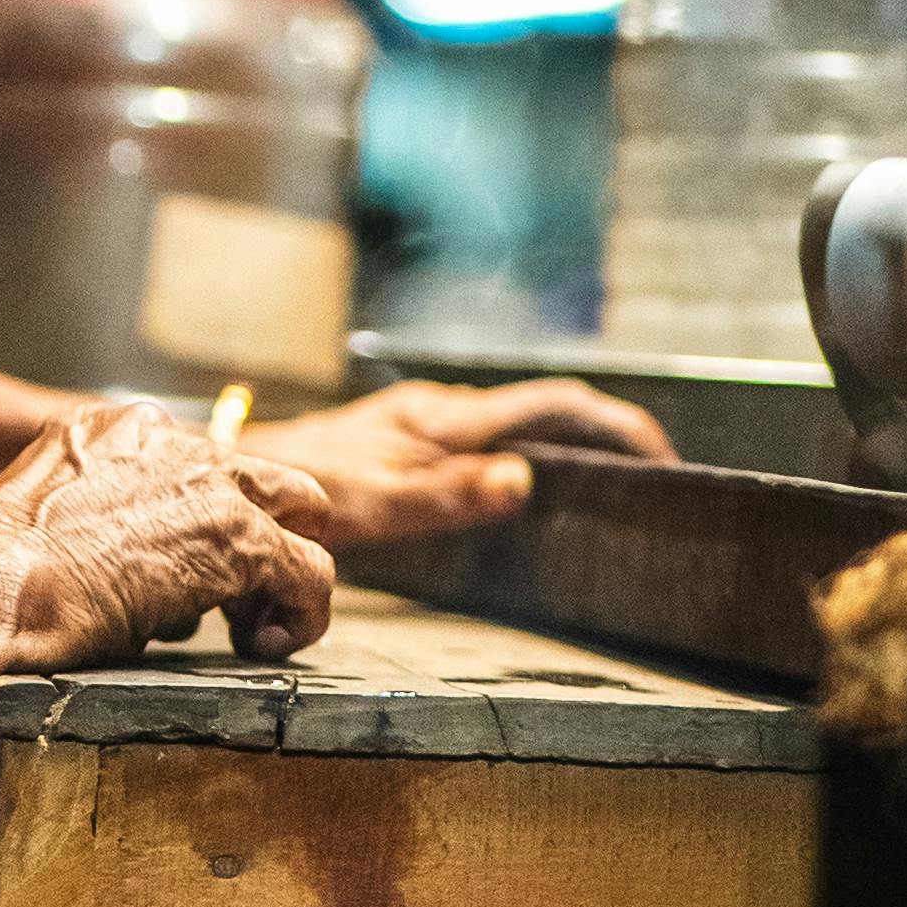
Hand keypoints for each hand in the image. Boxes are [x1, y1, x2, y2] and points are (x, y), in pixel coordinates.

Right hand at [0, 400, 338, 673]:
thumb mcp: (38, 522)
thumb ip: (93, 525)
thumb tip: (124, 572)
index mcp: (115, 430)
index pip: (193, 464)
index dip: (198, 522)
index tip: (184, 569)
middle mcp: (169, 439)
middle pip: (261, 475)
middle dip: (263, 531)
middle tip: (238, 595)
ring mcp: (210, 484)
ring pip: (302, 511)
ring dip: (278, 576)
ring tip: (247, 630)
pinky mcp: (241, 539)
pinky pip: (310, 573)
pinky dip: (303, 614)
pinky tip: (270, 645)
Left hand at [239, 369, 673, 567]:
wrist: (247, 469)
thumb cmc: (307, 487)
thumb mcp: (378, 502)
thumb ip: (451, 493)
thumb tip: (524, 480)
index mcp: (447, 418)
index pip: (553, 404)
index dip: (614, 425)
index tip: (658, 456)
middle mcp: (444, 411)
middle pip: (547, 409)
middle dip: (607, 432)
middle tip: (652, 476)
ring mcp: (429, 422)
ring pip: (520, 422)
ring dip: (573, 443)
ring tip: (614, 483)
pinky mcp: (415, 439)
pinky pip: (492, 438)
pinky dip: (534, 453)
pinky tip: (536, 487)